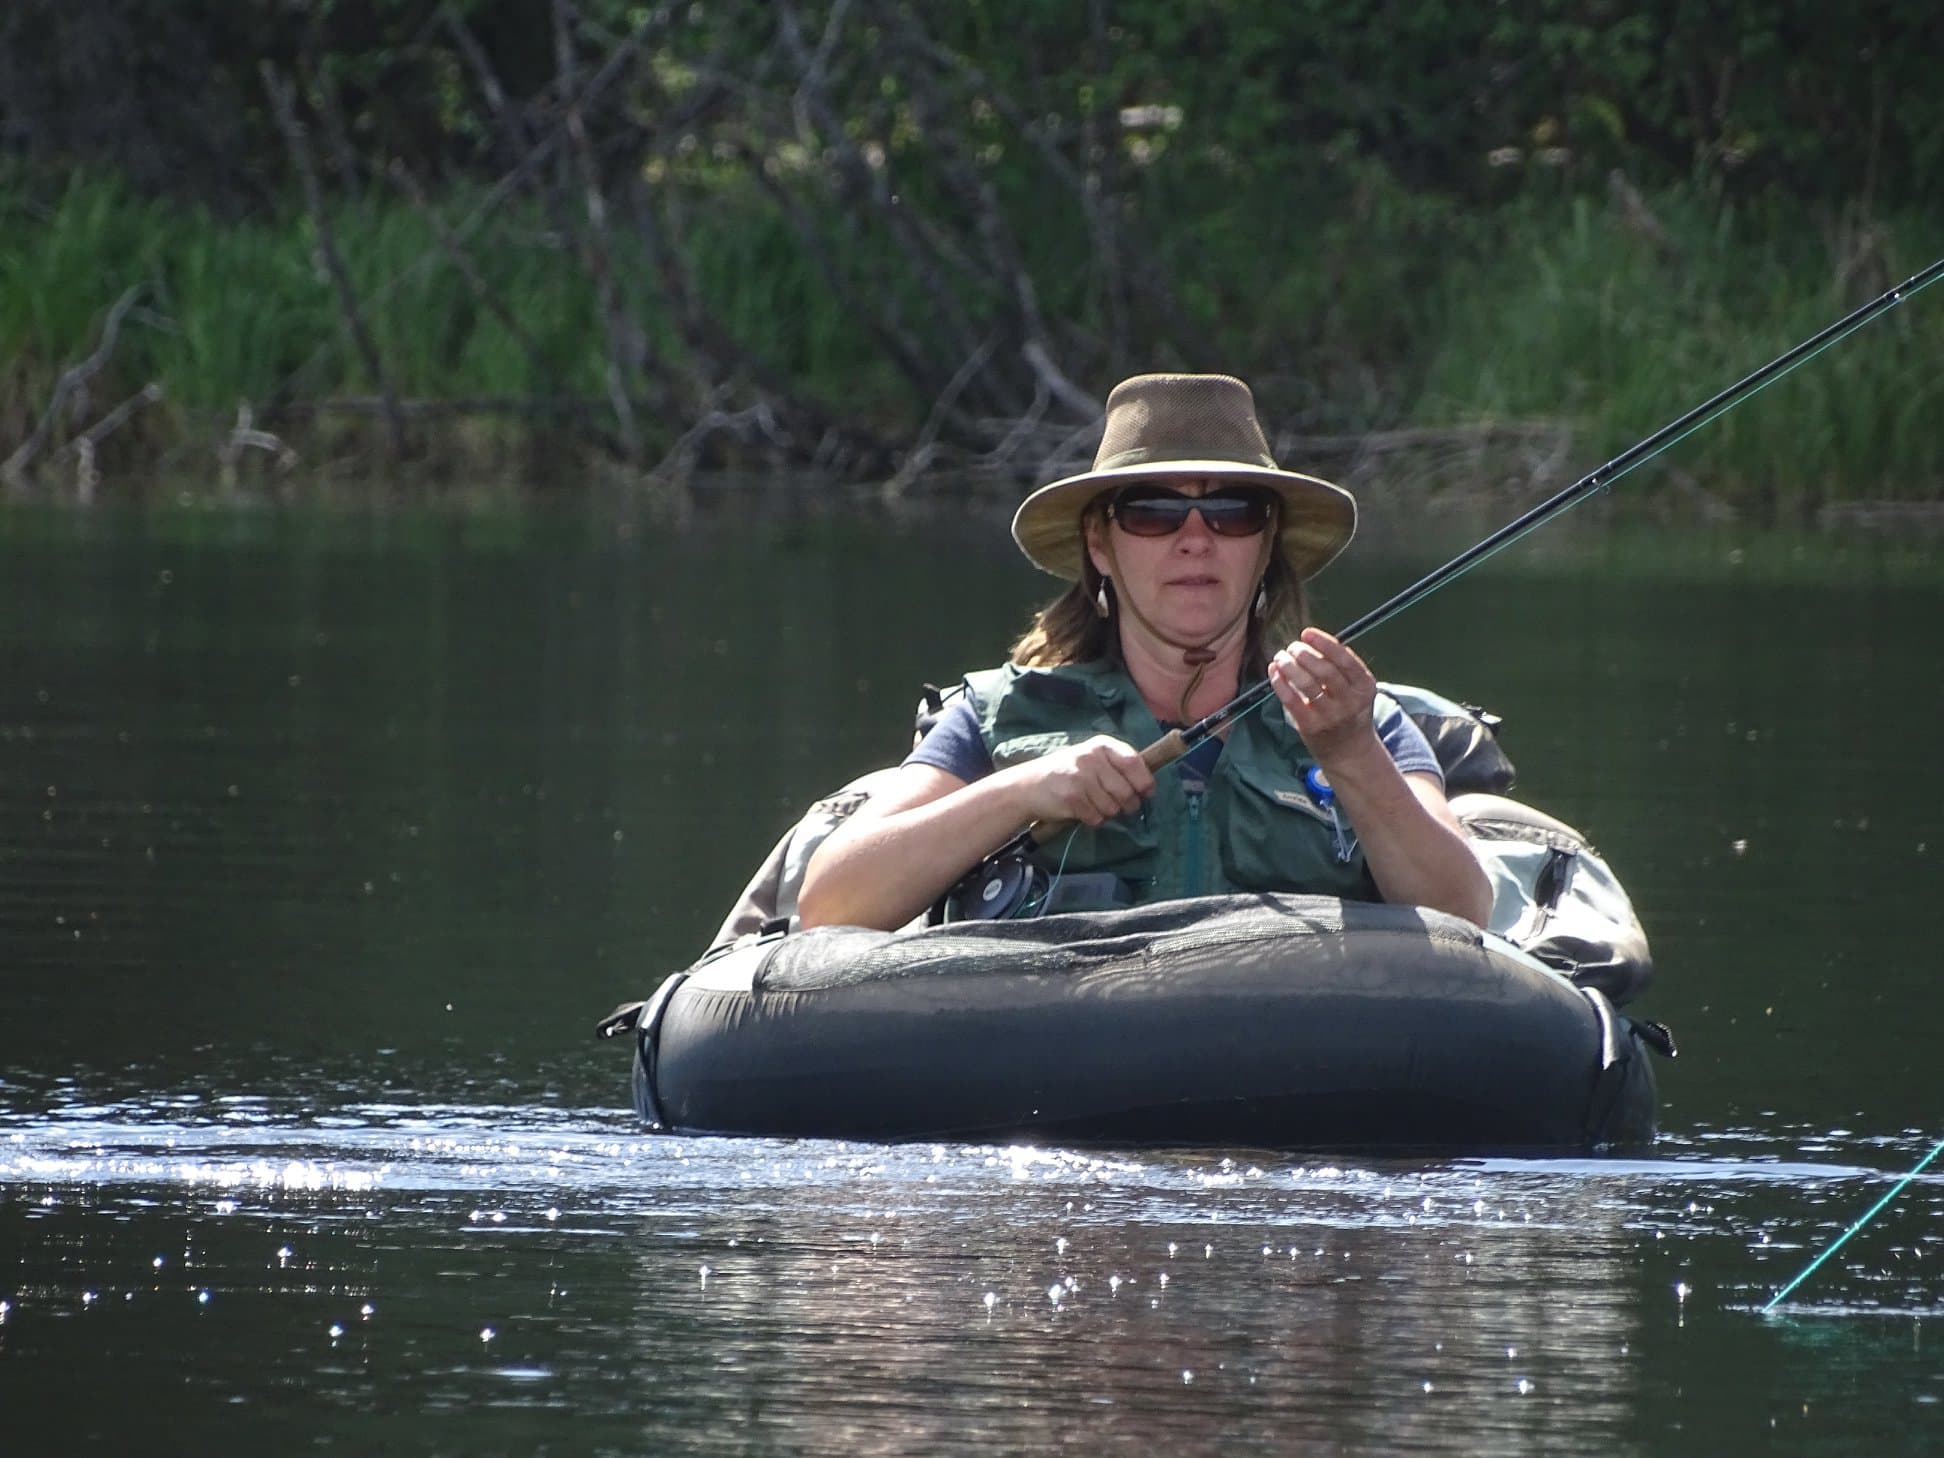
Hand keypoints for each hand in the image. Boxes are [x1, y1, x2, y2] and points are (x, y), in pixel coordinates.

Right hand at [1022, 734, 1155, 826]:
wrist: (1028, 785)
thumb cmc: (1066, 773)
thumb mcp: (1091, 759)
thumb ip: (1117, 766)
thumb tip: (1148, 786)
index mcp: (1102, 746)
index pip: (1134, 763)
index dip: (1145, 782)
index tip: (1146, 793)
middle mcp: (1092, 758)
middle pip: (1127, 791)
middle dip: (1128, 805)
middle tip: (1120, 806)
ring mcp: (1081, 777)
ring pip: (1113, 808)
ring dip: (1108, 813)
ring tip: (1094, 805)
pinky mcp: (1072, 798)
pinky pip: (1097, 818)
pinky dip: (1093, 820)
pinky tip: (1082, 811)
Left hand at [1268, 627, 1379, 762]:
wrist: (1349, 751)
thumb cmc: (1349, 710)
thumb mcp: (1356, 689)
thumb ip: (1339, 667)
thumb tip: (1309, 640)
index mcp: (1365, 686)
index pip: (1345, 659)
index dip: (1324, 643)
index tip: (1307, 633)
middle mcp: (1350, 701)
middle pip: (1325, 670)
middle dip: (1304, 654)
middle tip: (1292, 647)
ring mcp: (1331, 716)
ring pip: (1307, 684)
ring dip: (1290, 666)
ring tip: (1281, 657)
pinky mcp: (1311, 727)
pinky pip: (1292, 701)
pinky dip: (1280, 683)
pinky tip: (1274, 672)